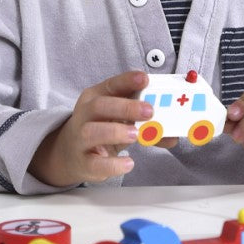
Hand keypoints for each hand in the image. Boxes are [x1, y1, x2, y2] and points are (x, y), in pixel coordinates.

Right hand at [29, 71, 151, 186]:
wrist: (70, 154)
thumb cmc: (101, 131)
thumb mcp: (120, 121)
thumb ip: (146, 125)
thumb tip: (173, 134)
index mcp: (95, 98)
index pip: (110, 85)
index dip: (126, 81)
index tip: (144, 79)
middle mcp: (85, 115)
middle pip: (100, 106)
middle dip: (125, 107)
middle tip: (149, 111)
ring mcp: (80, 139)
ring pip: (92, 132)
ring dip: (116, 131)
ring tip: (136, 134)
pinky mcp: (83, 162)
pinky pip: (94, 163)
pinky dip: (112, 164)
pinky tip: (128, 163)